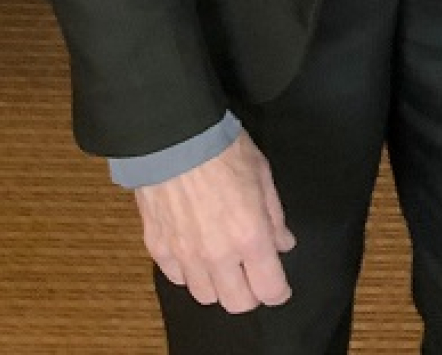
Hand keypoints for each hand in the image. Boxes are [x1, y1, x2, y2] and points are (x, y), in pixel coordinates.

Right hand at [134, 129, 295, 311]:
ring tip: (223, 264)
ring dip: (218, 285)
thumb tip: (283, 244)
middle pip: (236, 303)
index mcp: (249, 236)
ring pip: (204, 296)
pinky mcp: (158, 248)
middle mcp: (217, 255)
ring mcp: (185, 255)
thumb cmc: (224, 150)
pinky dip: (189, 273)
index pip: (269, 288)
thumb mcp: (262, 174)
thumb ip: (274, 216)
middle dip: (250, 295)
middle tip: (253, 276)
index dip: (279, 292)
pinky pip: (177, 278)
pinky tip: (195, 253)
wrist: (173, 138)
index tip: (280, 287)